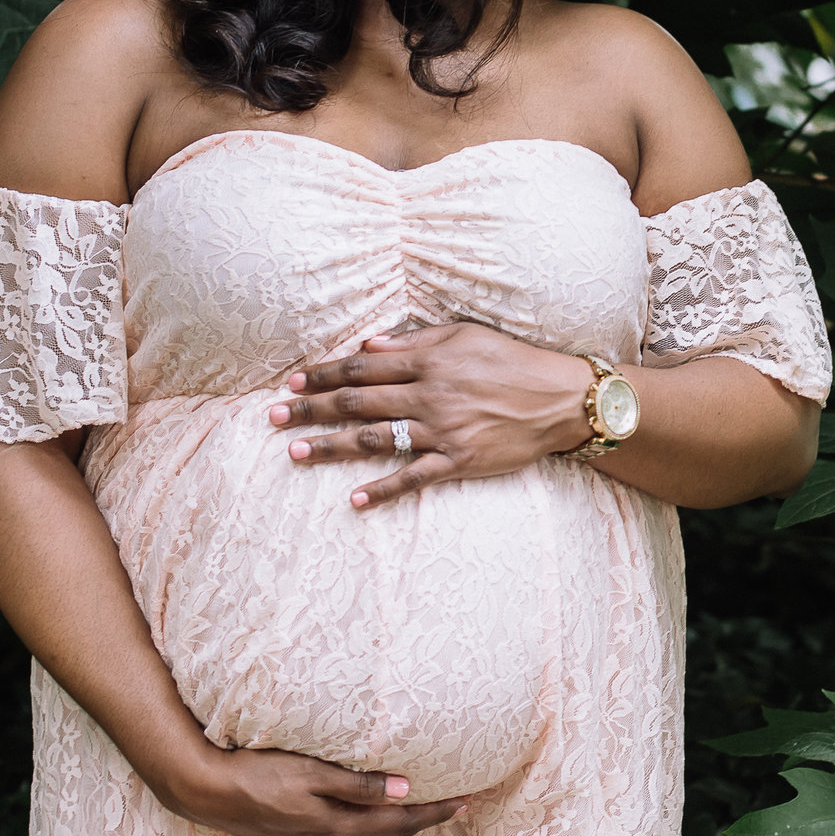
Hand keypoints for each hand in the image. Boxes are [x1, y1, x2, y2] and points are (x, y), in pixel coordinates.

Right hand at [159, 744, 466, 835]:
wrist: (209, 792)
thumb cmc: (260, 773)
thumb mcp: (312, 773)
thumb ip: (359, 784)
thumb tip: (405, 790)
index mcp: (338, 828)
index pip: (401, 821)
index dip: (436, 811)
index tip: (468, 801)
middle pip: (392, 832)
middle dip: (428, 819)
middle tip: (461, 805)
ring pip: (373, 835)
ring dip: (403, 823)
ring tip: (429, 809)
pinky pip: (353, 835)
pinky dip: (377, 825)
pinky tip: (379, 814)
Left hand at [267, 322, 598, 509]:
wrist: (562, 399)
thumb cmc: (513, 361)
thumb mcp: (466, 336)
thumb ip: (415, 341)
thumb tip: (368, 346)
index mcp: (428, 361)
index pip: (362, 368)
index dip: (324, 374)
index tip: (293, 380)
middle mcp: (429, 395)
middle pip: (357, 403)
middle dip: (310, 408)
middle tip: (273, 416)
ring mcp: (442, 431)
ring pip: (375, 439)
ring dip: (331, 447)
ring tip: (294, 454)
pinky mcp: (459, 461)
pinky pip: (414, 477)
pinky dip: (383, 489)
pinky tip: (355, 500)